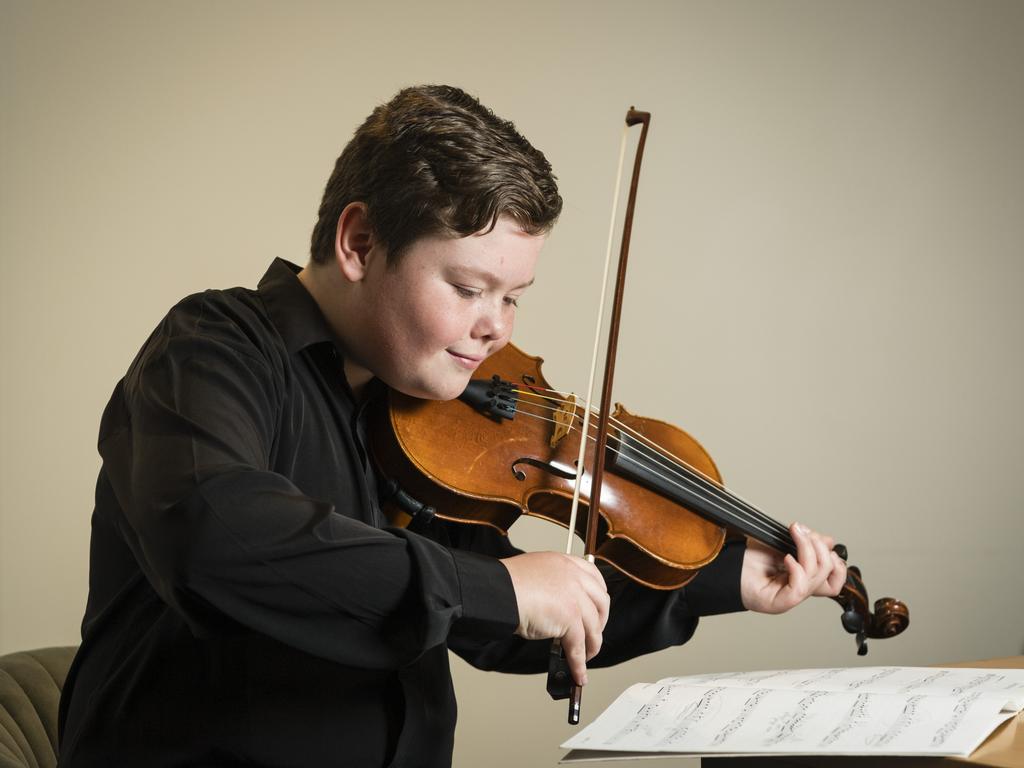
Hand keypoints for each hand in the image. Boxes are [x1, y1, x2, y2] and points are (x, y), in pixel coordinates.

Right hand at [499, 551, 609, 686]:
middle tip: (593, 635)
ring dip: (592, 647)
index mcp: (565, 562)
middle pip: (601, 603)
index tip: (598, 608)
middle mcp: (574, 576)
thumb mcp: (536, 575)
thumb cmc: (506, 584)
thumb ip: (553, 587)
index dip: (599, 597)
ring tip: (586, 658)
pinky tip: (578, 673)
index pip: (594, 577)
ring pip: (593, 628)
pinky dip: (579, 664)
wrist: (497, 590)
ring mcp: (574, 597)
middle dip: (600, 623)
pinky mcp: (569, 618)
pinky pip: (578, 647)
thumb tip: (557, 610)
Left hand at [740, 522, 846, 613]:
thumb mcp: (782, 543)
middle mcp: (801, 589)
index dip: (836, 561)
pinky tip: (785, 557)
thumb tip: (828, 541)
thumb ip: (806, 543)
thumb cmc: (750, 558)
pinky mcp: (780, 603)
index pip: (835, 579)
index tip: (821, 539)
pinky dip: (796, 569)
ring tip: (794, 535)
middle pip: (830, 575)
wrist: (727, 567)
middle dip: (819, 547)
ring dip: (807, 550)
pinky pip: (800, 589)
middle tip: (801, 531)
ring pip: (816, 578)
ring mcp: (791, 597)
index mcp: (805, 578)